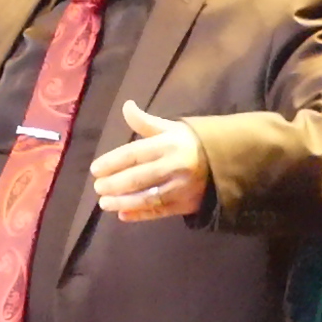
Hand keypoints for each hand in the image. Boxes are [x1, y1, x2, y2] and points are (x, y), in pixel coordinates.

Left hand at [89, 101, 206, 221]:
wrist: (225, 161)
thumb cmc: (190, 142)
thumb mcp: (170, 128)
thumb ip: (145, 122)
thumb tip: (126, 106)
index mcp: (168, 144)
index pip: (134, 153)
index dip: (112, 162)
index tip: (96, 169)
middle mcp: (174, 166)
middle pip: (138, 177)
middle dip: (114, 184)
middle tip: (98, 187)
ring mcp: (180, 187)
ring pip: (148, 197)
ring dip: (123, 202)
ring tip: (104, 203)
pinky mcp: (186, 204)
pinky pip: (160, 211)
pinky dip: (140, 214)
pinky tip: (124, 215)